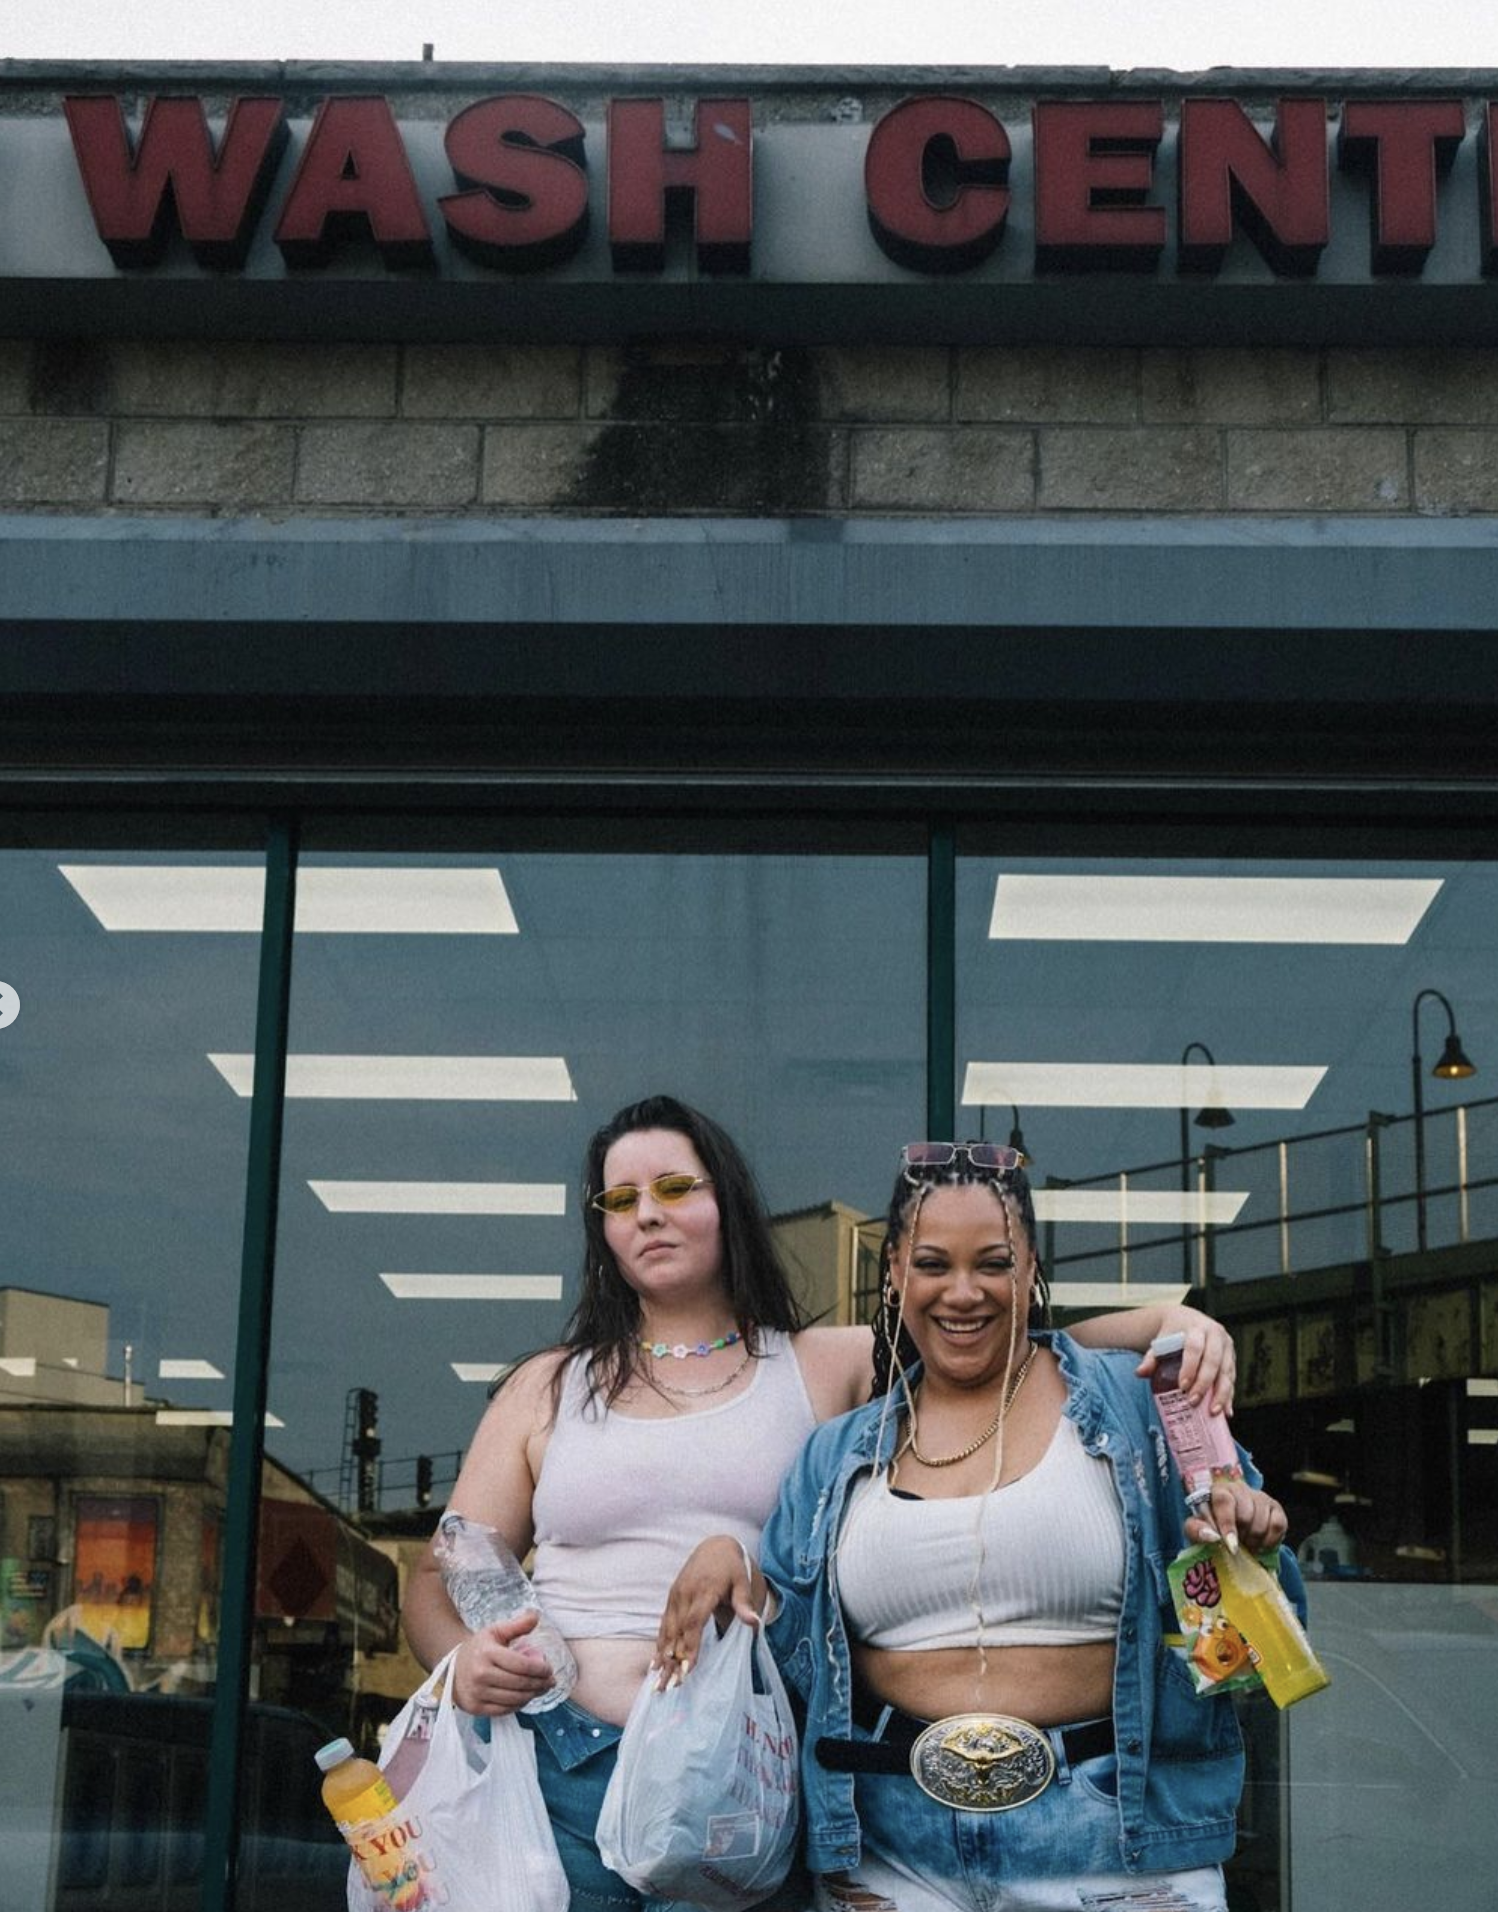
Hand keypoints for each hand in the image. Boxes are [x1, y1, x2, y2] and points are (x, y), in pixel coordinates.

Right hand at [449, 1612, 553, 1715]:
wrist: (452, 1668)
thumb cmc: (478, 1649)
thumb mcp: (495, 1631)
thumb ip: (517, 1625)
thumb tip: (536, 1616)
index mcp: (487, 1653)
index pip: (521, 1665)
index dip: (539, 1669)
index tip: (549, 1669)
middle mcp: (480, 1674)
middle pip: (519, 1683)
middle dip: (540, 1683)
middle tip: (550, 1681)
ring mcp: (477, 1693)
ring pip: (514, 1699)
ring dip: (532, 1695)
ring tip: (541, 1689)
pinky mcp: (476, 1707)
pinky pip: (504, 1710)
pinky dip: (518, 1705)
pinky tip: (526, 1697)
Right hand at [654, 1535, 761, 1683]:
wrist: (715, 1545)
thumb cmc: (732, 1566)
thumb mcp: (742, 1580)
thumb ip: (744, 1603)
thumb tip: (755, 1624)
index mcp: (704, 1589)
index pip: (694, 1621)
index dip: (691, 1645)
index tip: (688, 1668)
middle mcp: (686, 1593)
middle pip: (678, 1630)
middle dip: (674, 1658)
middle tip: (672, 1684)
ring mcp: (676, 1595)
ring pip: (667, 1629)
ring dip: (663, 1655)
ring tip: (659, 1679)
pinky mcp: (671, 1597)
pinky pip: (664, 1623)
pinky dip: (659, 1643)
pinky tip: (656, 1663)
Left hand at [1135, 1307, 1235, 1414]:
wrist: (1188, 1319)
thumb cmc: (1173, 1333)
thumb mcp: (1161, 1341)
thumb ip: (1151, 1357)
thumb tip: (1140, 1373)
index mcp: (1196, 1327)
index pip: (1194, 1348)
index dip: (1189, 1367)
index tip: (1182, 1386)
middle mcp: (1215, 1334)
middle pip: (1213, 1360)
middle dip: (1204, 1383)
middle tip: (1193, 1402)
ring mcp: (1227, 1346)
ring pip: (1227, 1371)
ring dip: (1221, 1393)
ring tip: (1213, 1412)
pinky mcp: (1232, 1357)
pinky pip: (1232, 1378)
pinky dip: (1229, 1395)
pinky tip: (1226, 1411)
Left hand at [1186, 1481, 1287, 1555]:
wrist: (1230, 1532)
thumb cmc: (1211, 1528)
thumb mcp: (1195, 1529)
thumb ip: (1196, 1530)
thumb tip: (1212, 1536)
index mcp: (1218, 1490)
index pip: (1224, 1501)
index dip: (1228, 1523)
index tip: (1231, 1544)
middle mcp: (1241, 1489)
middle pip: (1246, 1515)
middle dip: (1241, 1536)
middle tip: (1235, 1546)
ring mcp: (1260, 1497)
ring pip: (1262, 1523)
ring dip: (1254, 1541)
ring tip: (1245, 1545)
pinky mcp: (1276, 1508)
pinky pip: (1278, 1526)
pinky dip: (1269, 1541)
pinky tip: (1259, 1544)